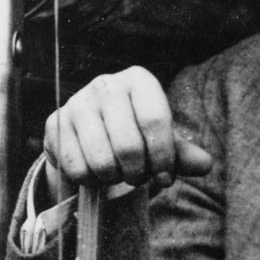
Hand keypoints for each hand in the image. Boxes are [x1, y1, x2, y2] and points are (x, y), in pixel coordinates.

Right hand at [41, 67, 212, 202]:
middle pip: (129, 145)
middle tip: (140, 178)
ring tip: (118, 174)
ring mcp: (77, 102)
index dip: (163, 157)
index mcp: (139, 80)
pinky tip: (95, 172)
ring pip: (101, 159)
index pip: (155, 119)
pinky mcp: (54, 123)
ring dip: (114, 178)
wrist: (90, 135)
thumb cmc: (134, 135)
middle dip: (138, 172)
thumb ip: (183, 153)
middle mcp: (106, 84)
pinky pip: (76, 167)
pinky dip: (90, 179)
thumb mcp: (162, 141)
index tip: (166, 177)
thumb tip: (205, 164)